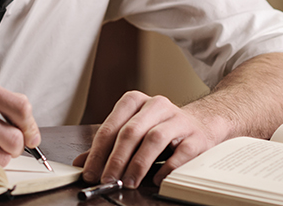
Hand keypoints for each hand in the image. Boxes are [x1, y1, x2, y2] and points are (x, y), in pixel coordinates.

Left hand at [72, 91, 220, 188]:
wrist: (201, 123)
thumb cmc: (159, 128)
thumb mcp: (132, 130)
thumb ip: (107, 145)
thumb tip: (81, 163)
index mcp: (135, 101)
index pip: (111, 126)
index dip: (98, 152)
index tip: (90, 173)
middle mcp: (156, 105)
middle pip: (131, 132)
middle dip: (116, 159)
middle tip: (108, 180)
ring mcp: (177, 119)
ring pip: (153, 139)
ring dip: (138, 164)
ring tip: (128, 182)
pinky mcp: (195, 136)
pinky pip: (180, 152)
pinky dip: (166, 168)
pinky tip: (155, 180)